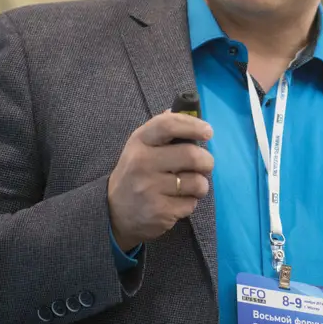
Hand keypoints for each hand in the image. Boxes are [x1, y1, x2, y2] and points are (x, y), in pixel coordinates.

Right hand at [107, 111, 213, 250]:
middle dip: (207, 161)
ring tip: (191, 186)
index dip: (192, 125)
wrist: (113, 211)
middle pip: (191, 155)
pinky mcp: (159, 212)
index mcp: (139, 142)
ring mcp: (150, 189)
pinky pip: (191, 204)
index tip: (208, 132)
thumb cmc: (136, 172)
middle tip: (206, 165)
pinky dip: (190, 203)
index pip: (168, 125)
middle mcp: (142, 163)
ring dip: (201, 185)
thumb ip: (163, 129)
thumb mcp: (141, 146)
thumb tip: (189, 111)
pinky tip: (177, 201)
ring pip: (196, 182)